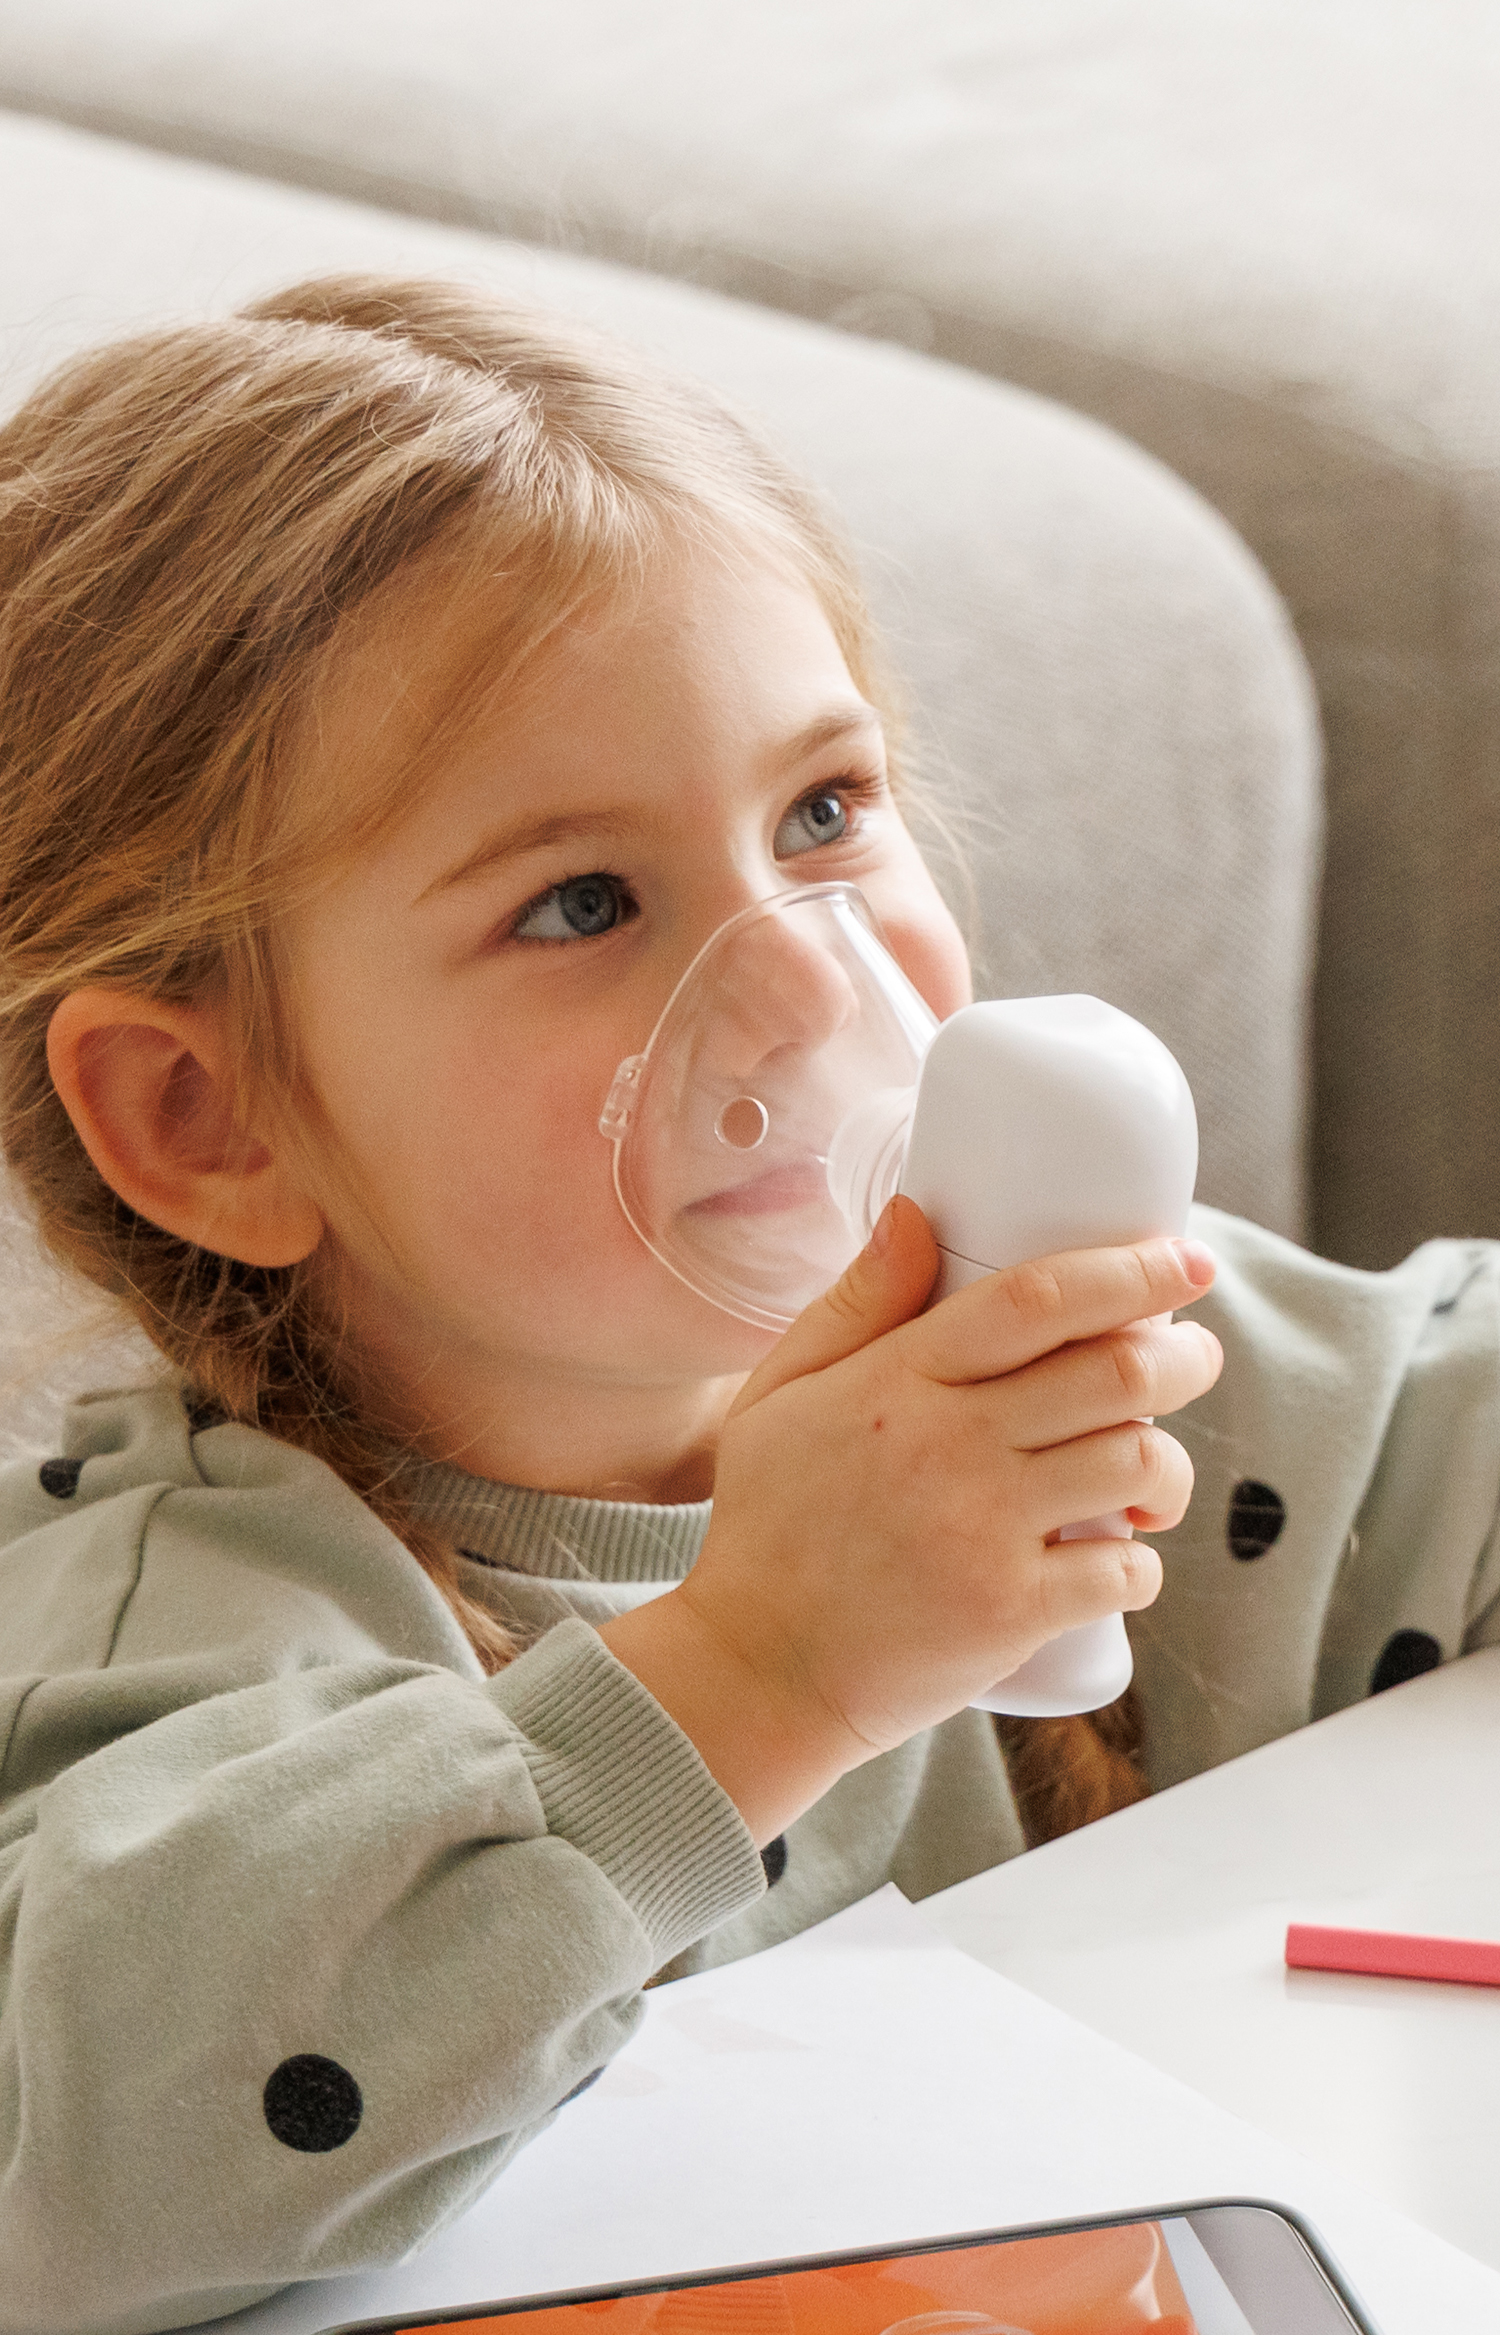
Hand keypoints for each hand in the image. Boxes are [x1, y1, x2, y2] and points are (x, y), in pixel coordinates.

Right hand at [599, 1197, 1219, 1840]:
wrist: (756, 1669)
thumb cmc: (770, 1525)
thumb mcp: (780, 1392)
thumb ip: (856, 1302)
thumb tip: (919, 1210)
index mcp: (896, 1381)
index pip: (1036, 1299)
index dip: (1130, 1271)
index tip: (1185, 1259)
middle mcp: (950, 1446)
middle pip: (1114, 1374)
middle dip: (1184, 1357)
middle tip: (1195, 1356)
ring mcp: (984, 1531)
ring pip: (1136, 1464)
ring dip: (1170, 1465)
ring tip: (1155, 1471)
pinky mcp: (1010, 1612)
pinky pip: (1124, 1571)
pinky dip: (1143, 1564)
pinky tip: (1121, 1557)